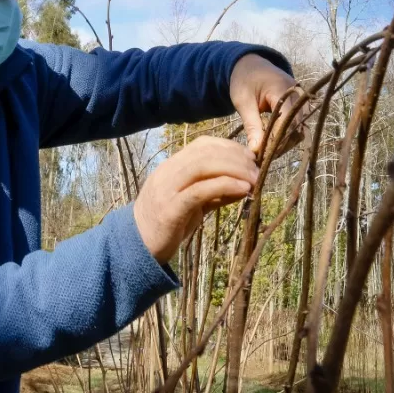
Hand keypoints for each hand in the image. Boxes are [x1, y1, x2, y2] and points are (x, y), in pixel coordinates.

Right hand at [134, 137, 258, 262]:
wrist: (137, 247)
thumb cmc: (167, 225)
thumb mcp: (193, 204)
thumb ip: (215, 192)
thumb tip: (244, 184)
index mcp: (171, 167)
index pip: (202, 145)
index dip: (229, 147)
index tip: (250, 158)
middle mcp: (168, 172)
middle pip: (205, 152)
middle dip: (235, 157)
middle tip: (257, 170)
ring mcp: (167, 189)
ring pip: (202, 166)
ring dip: (234, 169)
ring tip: (253, 179)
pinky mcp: (170, 209)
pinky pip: (200, 191)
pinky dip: (224, 186)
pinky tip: (242, 189)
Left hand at [229, 54, 303, 155]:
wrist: (250, 65)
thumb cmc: (244, 81)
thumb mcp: (243, 102)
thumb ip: (251, 126)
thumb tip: (256, 150)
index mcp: (282, 89)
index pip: (287, 121)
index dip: (277, 140)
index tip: (263, 154)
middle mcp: (298, 94)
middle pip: (297, 127)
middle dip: (282, 144)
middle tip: (265, 157)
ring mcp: (301, 99)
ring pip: (300, 128)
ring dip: (285, 142)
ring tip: (268, 152)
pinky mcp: (300, 104)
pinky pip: (298, 124)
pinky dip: (287, 135)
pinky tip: (273, 143)